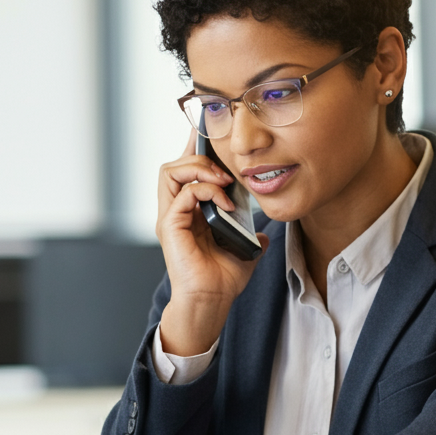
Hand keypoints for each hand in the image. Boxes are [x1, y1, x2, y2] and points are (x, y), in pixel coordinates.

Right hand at [156, 130, 268, 354]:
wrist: (213, 303)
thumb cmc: (223, 279)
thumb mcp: (244, 249)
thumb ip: (251, 236)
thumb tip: (265, 234)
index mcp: (190, 211)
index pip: (186, 171)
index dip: (196, 148)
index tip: (211, 131)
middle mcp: (175, 211)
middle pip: (174, 163)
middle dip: (198, 154)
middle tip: (225, 165)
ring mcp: (170, 218)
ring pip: (171, 171)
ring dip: (200, 169)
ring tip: (224, 181)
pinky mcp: (170, 227)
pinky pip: (182, 194)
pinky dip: (205, 191)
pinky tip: (225, 202)